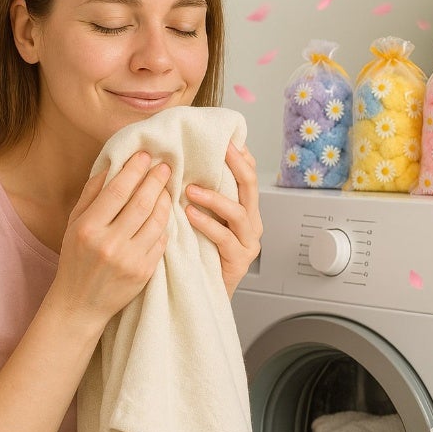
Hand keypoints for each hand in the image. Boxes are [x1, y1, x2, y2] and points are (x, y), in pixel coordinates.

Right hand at [51, 151, 171, 325]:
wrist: (80, 303)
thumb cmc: (75, 258)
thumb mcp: (74, 223)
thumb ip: (91, 193)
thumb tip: (112, 164)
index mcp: (89, 228)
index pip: (117, 191)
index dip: (134, 170)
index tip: (145, 156)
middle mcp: (109, 243)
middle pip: (141, 202)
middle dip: (156, 180)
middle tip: (164, 166)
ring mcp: (129, 259)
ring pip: (156, 220)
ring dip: (165, 200)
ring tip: (166, 188)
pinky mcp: (144, 272)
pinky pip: (161, 240)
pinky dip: (164, 224)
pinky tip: (163, 213)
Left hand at [185, 141, 261, 298]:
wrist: (200, 293)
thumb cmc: (197, 253)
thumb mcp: (200, 218)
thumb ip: (199, 195)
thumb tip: (181, 164)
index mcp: (244, 210)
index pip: (247, 176)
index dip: (240, 156)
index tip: (225, 138)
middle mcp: (251, 223)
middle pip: (250, 186)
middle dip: (236, 165)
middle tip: (218, 150)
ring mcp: (248, 242)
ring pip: (238, 212)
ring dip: (214, 197)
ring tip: (190, 190)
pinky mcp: (239, 261)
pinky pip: (225, 238)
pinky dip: (207, 224)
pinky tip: (191, 215)